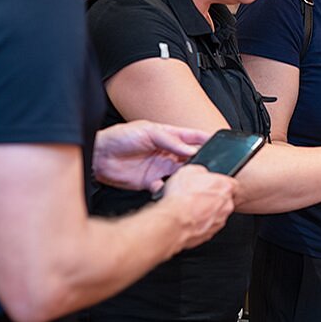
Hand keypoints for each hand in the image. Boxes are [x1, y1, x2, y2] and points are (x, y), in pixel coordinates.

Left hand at [93, 120, 209, 192]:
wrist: (99, 155)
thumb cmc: (120, 136)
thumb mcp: (148, 131)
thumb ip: (171, 141)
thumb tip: (191, 149)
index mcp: (168, 136)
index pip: (193, 137)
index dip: (207, 139)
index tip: (221, 144)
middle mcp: (167, 153)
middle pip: (190, 158)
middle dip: (200, 162)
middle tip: (207, 167)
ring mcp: (160, 168)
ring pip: (181, 174)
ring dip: (186, 177)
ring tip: (190, 179)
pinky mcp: (151, 182)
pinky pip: (165, 188)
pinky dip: (167, 190)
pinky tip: (164, 187)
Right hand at [158, 164, 237, 248]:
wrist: (174, 221)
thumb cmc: (182, 197)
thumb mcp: (188, 171)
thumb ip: (200, 171)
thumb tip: (200, 173)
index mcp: (225, 186)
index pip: (231, 183)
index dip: (218, 183)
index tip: (209, 185)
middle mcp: (227, 204)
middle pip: (223, 199)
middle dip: (211, 198)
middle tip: (196, 196)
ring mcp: (220, 220)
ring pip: (215, 214)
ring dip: (205, 211)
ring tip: (189, 208)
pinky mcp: (211, 233)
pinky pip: (207, 225)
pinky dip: (199, 223)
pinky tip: (187, 218)